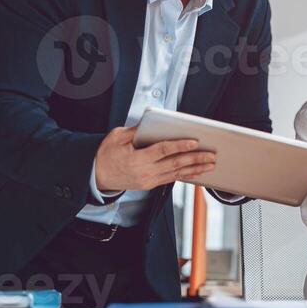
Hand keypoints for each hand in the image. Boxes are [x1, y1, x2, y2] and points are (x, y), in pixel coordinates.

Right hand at [93, 127, 215, 192]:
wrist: (96, 176)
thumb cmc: (105, 155)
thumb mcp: (116, 137)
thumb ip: (135, 130)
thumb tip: (151, 122)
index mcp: (137, 158)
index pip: (162, 151)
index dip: (179, 146)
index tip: (194, 142)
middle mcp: (145, 172)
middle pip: (175, 164)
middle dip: (195, 159)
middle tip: (211, 156)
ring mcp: (148, 180)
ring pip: (176, 174)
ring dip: (195, 169)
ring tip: (210, 165)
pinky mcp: (150, 185)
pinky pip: (171, 179)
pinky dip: (185, 175)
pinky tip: (196, 172)